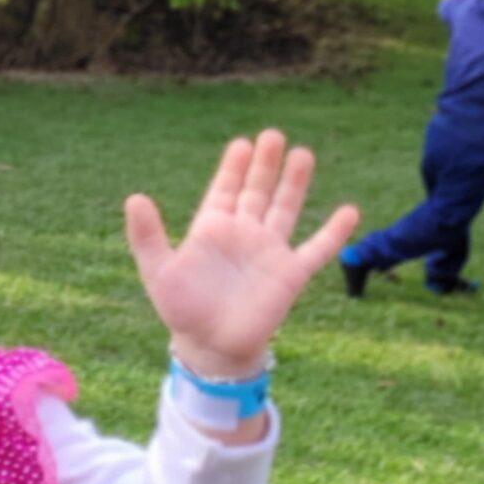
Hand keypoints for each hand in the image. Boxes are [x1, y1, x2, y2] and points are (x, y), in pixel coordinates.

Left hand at [124, 131, 358, 375]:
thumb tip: (134, 198)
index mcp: (212, 229)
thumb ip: (147, 236)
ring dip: (294, 183)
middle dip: (264, 165)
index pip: (225, 189)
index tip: (241, 143)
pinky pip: (316, 249)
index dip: (233, 168)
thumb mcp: (158, 271)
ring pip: (285, 208)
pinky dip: (334, 232)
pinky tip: (350, 211)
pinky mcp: (291, 274)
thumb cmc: (182, 310)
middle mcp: (243, 234)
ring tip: (303, 153)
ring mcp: (269, 252)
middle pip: (257, 191)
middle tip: (272, 135)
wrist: (211, 348)